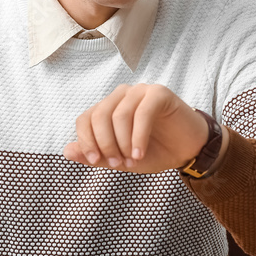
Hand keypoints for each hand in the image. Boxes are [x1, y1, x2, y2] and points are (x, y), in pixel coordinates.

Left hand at [63, 83, 207, 173]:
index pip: (85, 119)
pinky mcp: (159, 93)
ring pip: (119, 114)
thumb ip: (95, 155)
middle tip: (116, 163)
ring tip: (132, 160)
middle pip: (99, 115)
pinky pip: (142, 112)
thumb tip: (67, 151)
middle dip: (104, 143)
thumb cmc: (154, 151)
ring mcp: (140, 91)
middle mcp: (122, 95)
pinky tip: (140, 153)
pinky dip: (138, 136)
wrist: (188, 151)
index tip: (96, 162)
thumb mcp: (121, 159)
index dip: (87, 141)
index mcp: (108, 108)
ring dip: (122, 142)